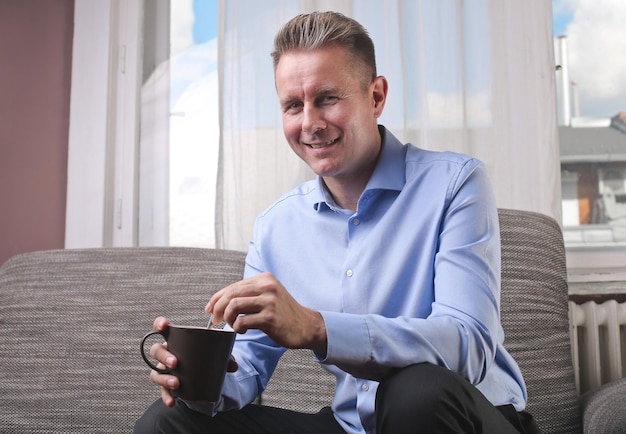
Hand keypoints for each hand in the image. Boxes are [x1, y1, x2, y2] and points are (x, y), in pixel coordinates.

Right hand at [147, 317, 239, 407]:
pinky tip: (172, 401)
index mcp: (176, 340)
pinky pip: (162, 390)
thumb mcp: (214, 354)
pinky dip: (166, 396)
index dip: (160, 324)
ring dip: (164, 377)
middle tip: (175, 363)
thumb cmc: (204, 357)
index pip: (162, 328)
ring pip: (156, 371)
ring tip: (176, 383)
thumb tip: (233, 365)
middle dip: (164, 356)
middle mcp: (166, 353)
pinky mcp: (166, 384)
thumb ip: (224, 357)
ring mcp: (164, 369)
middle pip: (157, 350)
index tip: (164, 326)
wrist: (202, 375)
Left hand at [206, 272, 326, 353]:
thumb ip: (251, 294)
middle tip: (215, 320)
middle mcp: (267, 286)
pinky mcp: (270, 317)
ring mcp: (269, 301)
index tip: (210, 308)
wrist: (307, 325)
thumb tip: (221, 301)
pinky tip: (243, 330)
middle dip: (218, 308)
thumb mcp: (270, 295)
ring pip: (234, 306)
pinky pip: (243, 321)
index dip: (217, 298)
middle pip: (231, 294)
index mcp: (265, 279)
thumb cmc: (284, 313)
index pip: (233, 286)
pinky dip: (237, 327)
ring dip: (227, 318)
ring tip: (232, 325)